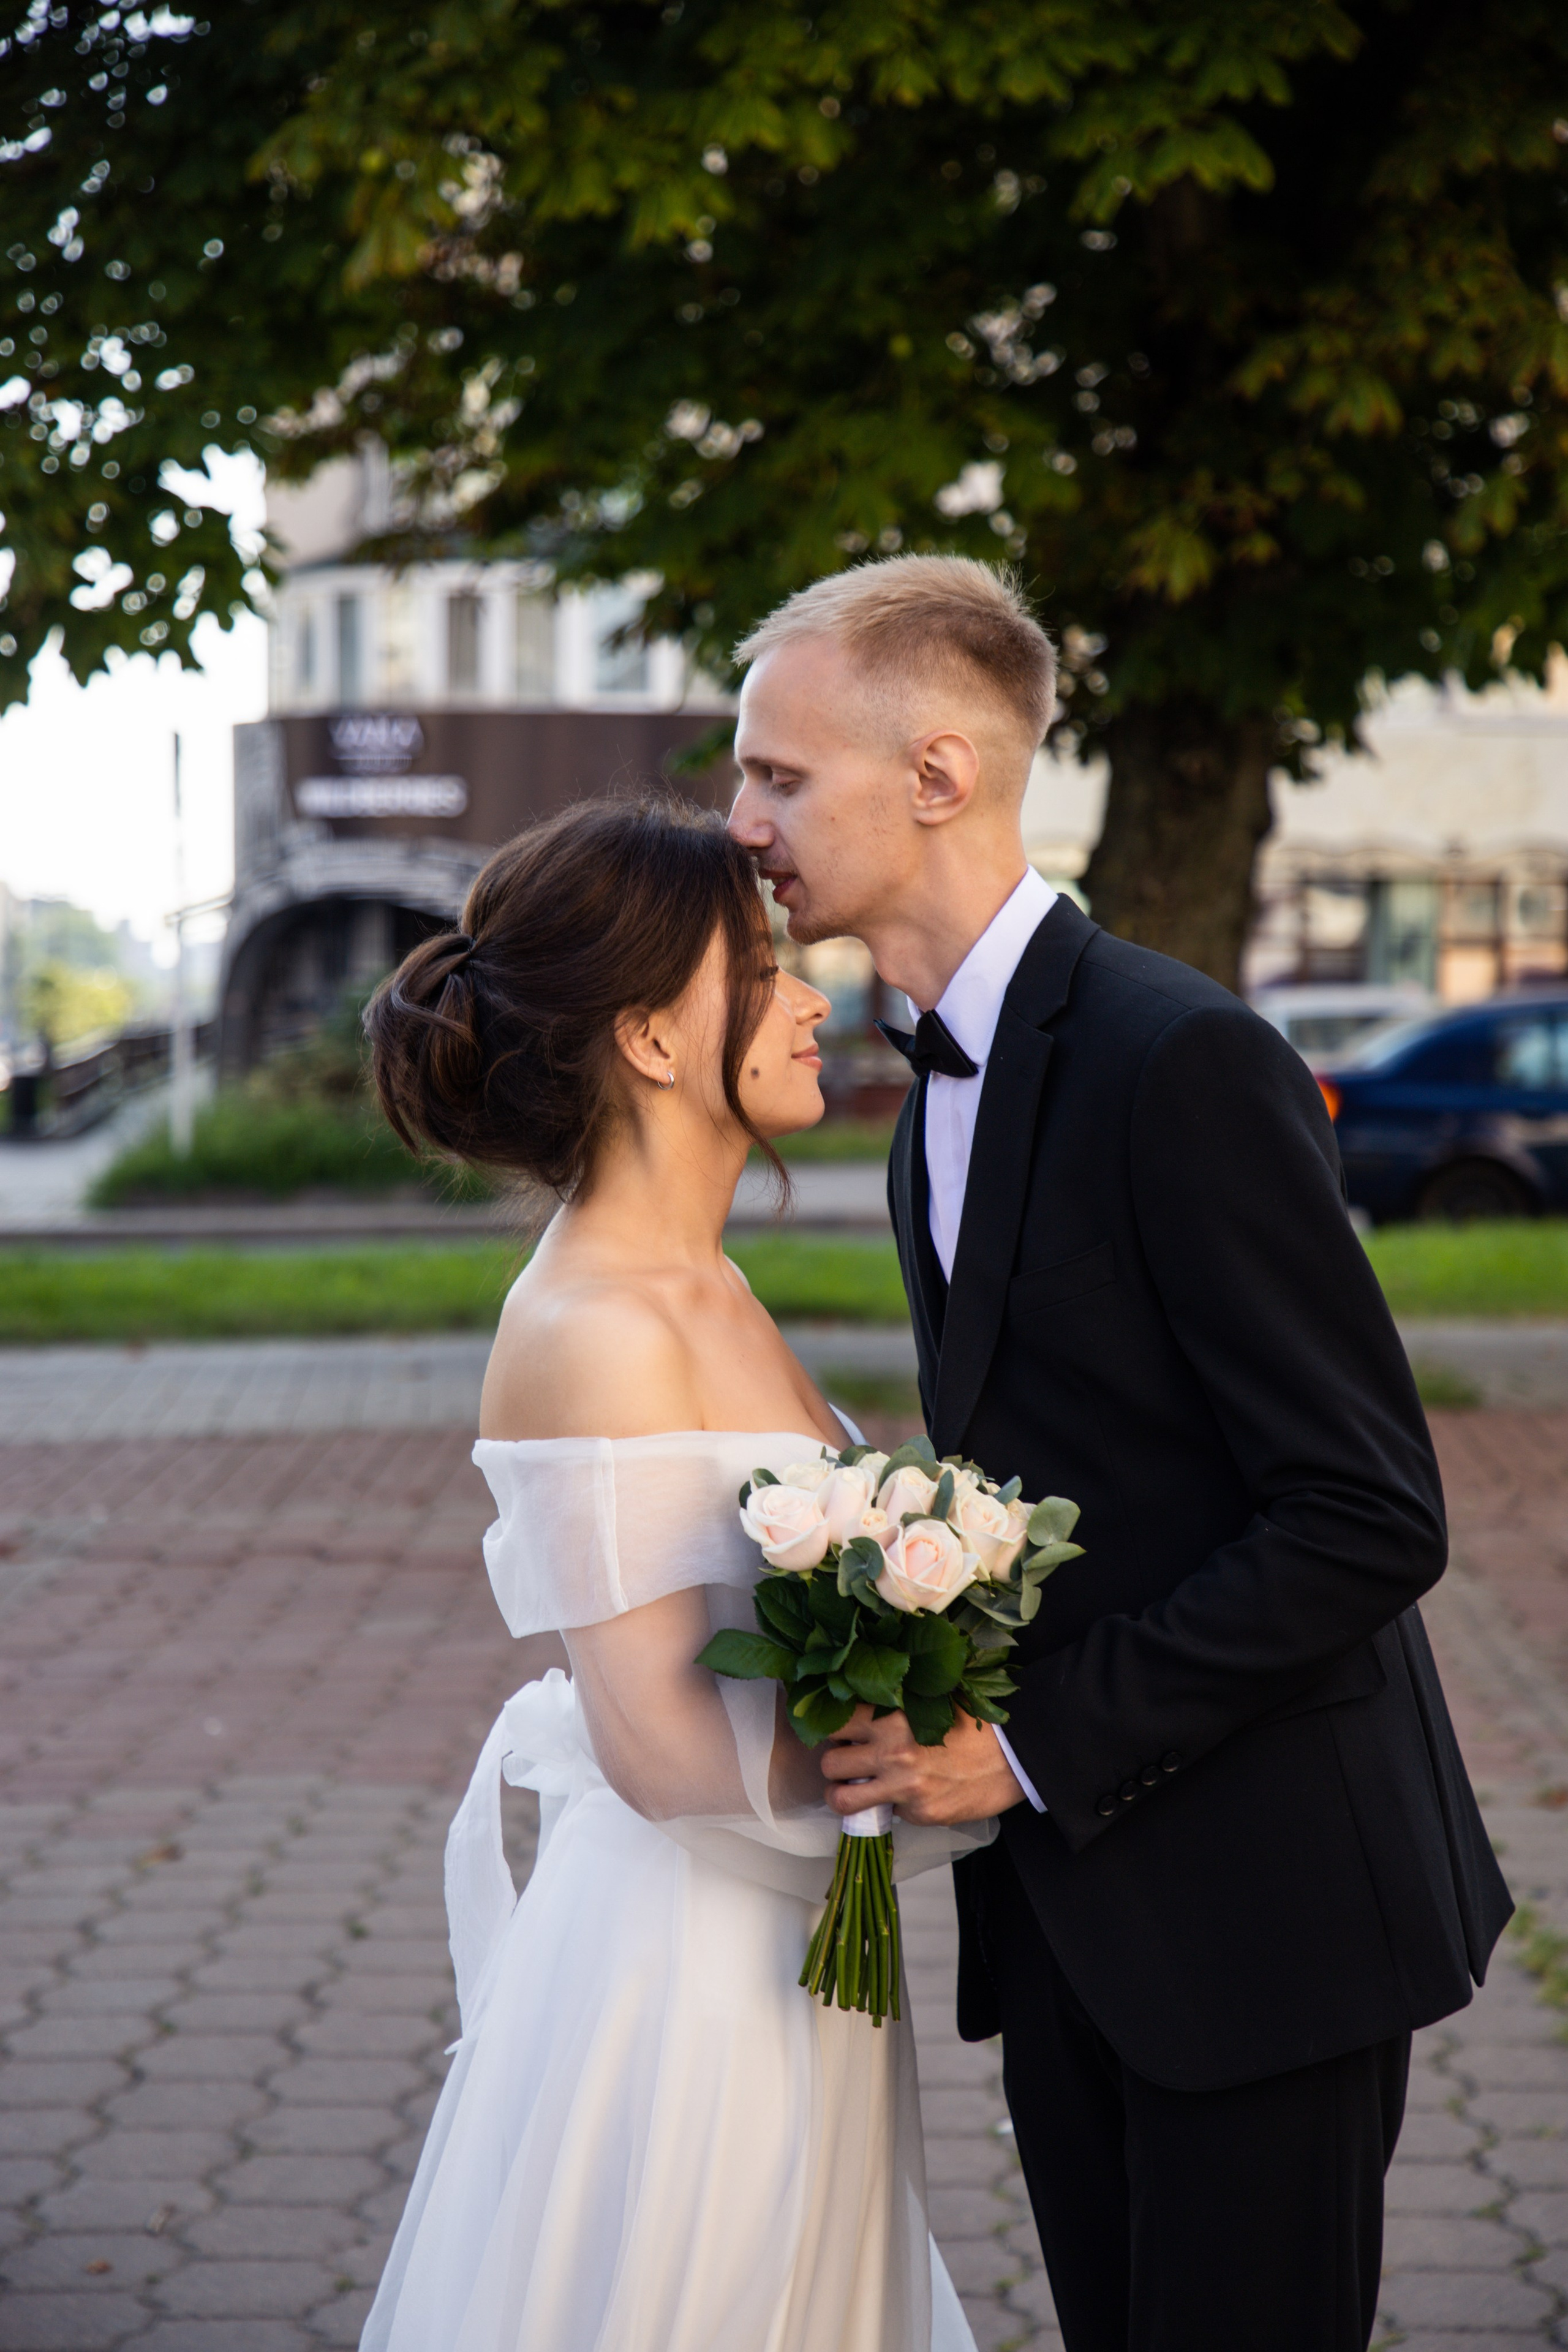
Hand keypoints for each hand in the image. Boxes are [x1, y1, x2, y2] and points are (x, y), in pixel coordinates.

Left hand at [819, 1705, 1026, 1825]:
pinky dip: (887, 1807)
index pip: (837, 1722)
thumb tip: (858, 1719)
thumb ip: (892, 1711)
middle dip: (836, 1763)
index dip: (834, 1729)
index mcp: (893, 1717)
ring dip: (843, 1794)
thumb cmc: (974, 1727)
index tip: (840, 1733)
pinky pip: (884, 1814)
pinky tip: (903, 1797)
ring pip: (841, 1798)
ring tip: (854, 1789)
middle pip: (830, 1762)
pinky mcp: (919, 1814)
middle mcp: (893, 1752)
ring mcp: (904, 1787)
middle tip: (849, 1762)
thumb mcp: (929, 1704)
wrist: (1015, 1757)